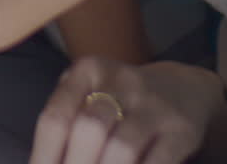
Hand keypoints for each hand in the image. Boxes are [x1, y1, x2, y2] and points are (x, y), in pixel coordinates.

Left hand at [31, 57, 226, 163]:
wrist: (183, 88)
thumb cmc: (120, 100)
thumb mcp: (87, 95)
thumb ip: (63, 125)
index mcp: (87, 72)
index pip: (55, 118)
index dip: (43, 158)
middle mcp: (121, 81)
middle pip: (88, 131)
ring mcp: (154, 105)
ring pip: (121, 148)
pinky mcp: (181, 131)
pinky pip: (156, 163)